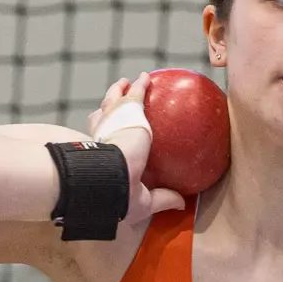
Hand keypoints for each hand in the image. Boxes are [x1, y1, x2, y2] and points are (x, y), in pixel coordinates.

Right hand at [88, 73, 184, 223]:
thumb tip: (181, 203)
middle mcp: (101, 137)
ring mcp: (110, 121)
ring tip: (125, 83)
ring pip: (112, 101)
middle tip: (114, 101)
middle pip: (102, 117)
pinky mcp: (125, 110)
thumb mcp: (143, 201)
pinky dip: (139, 85)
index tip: (109, 132)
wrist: (112, 178)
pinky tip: (147, 77)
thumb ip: (161, 198)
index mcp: (103, 157)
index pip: (101, 141)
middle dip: (106, 108)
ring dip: (118, 91)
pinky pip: (134, 94)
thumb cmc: (120, 194)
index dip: (103, 134)